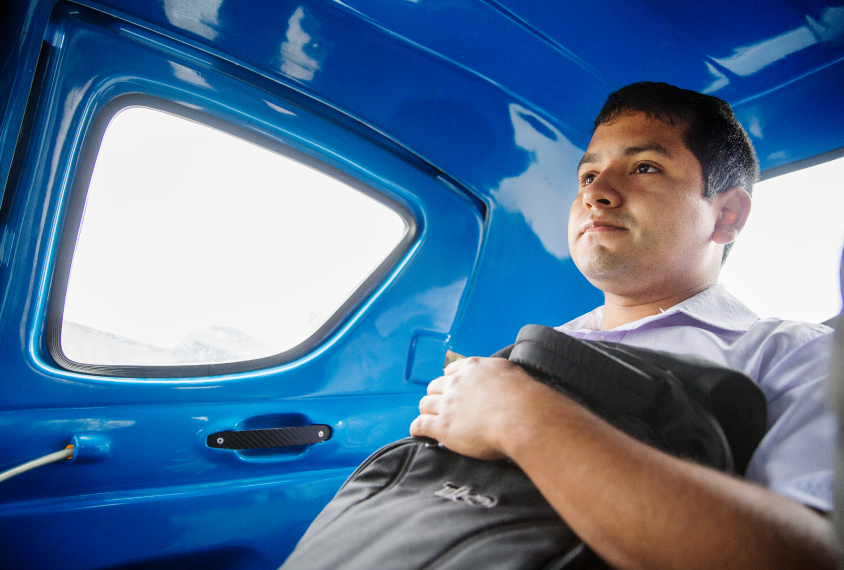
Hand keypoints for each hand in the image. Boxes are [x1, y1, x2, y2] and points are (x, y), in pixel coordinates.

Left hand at [409, 356, 544, 459]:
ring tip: (428, 418)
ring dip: (426, 411)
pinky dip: (417, 428)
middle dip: (436, 395)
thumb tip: (501, 379)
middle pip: (435, 387)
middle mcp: (456, 384)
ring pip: (426, 405)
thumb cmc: (524, 398)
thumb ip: (499, 374)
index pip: (451, 371)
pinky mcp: (443, 427)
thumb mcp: (511, 374)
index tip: (451, 387)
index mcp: (472, 368)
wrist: (521, 417)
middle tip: (441, 406)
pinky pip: (421, 425)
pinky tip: (417, 432)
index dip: (449, 380)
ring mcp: (447, 405)